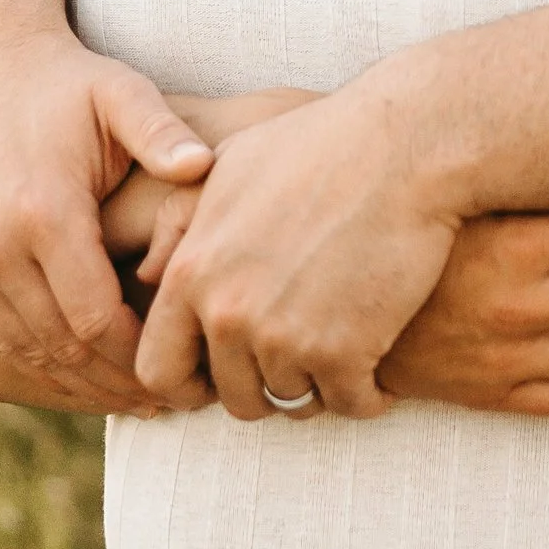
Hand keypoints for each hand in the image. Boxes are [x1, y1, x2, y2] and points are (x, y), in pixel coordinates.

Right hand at [0, 31, 215, 412]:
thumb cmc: (74, 86)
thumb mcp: (123, 93)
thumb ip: (162, 132)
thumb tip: (202, 165)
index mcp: (42, 211)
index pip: (96, 318)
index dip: (140, 356)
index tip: (186, 374)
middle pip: (62, 344)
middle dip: (118, 381)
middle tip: (172, 401)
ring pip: (28, 348)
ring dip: (81, 381)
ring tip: (138, 398)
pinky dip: (43, 359)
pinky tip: (89, 373)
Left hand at [134, 62, 471, 419]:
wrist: (403, 146)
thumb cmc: (319, 144)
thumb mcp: (227, 166)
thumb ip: (178, 225)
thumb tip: (146, 274)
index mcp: (192, 273)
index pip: (158, 370)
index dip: (187, 386)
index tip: (220, 381)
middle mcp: (229, 315)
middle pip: (236, 396)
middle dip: (267, 386)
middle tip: (301, 361)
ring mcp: (286, 338)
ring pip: (294, 400)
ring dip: (320, 384)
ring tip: (346, 352)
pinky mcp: (345, 352)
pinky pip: (350, 404)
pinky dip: (368, 392)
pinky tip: (380, 365)